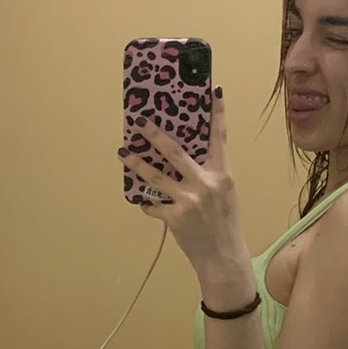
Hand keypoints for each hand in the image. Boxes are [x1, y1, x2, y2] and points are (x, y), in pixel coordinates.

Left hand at [121, 92, 246, 282]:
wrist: (223, 257)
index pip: (220, 138)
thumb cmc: (224, 223)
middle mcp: (206, 184)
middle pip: (174, 152)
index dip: (218, 114)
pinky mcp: (175, 218)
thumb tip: (183, 157)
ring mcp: (189, 201)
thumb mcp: (224, 194)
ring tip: (122, 152)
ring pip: (155, 176)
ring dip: (136, 163)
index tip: (214, 91)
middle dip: (154, 135)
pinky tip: (144, 201)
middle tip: (139, 121)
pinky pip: (152, 204)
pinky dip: (147, 203)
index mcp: (222, 175)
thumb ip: (209, 174)